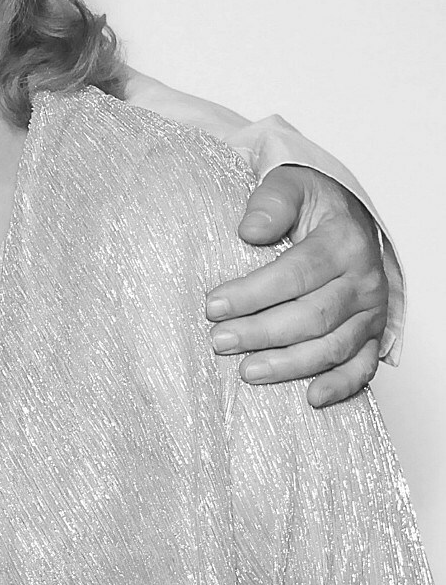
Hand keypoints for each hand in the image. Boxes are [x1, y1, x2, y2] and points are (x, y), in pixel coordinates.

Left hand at [205, 165, 387, 406]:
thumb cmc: (313, 204)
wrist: (348, 215)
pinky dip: (341, 386)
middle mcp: (363, 280)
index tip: (212, 305)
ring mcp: (370, 311)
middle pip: (312, 316)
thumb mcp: (290, 186)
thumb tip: (249, 230)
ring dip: (289, 364)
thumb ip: (270, 202)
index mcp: (343, 243)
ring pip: (333, 347)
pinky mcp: (372, 334)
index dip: (253, 293)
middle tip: (219, 341)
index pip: (296, 274)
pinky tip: (311, 398)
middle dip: (261, 332)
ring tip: (247, 372)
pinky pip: (363, 366)